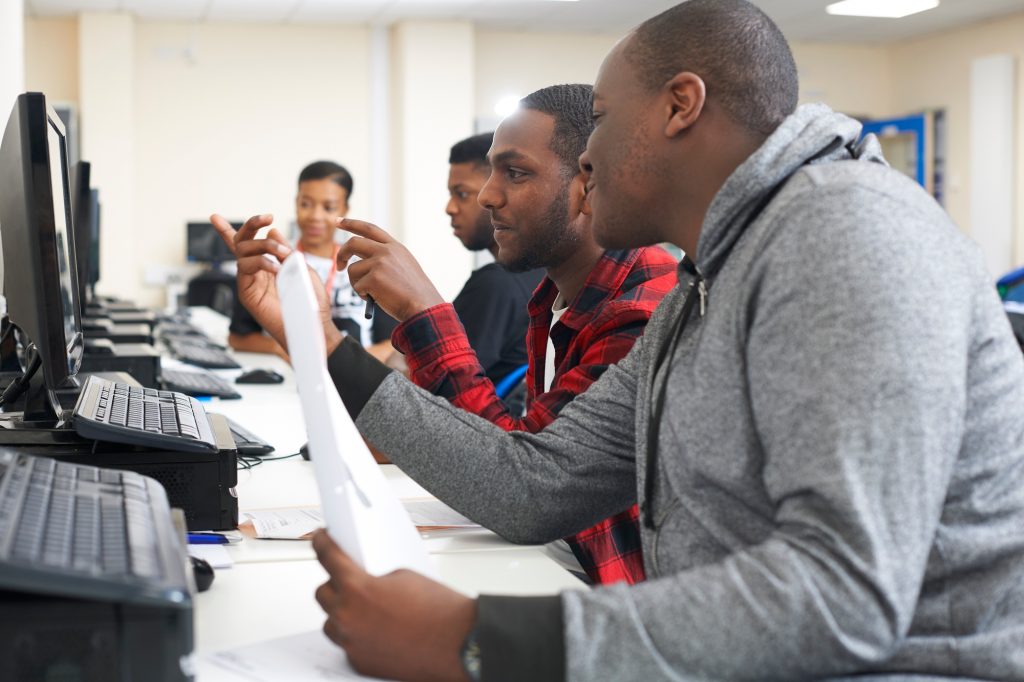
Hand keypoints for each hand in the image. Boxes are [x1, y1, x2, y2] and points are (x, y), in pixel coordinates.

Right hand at [211, 214, 343, 355]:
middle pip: (241, 242)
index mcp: (265, 265)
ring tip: (283, 254)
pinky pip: (245, 268)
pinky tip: (277, 269)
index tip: (215, 217)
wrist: (313, 322)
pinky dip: (262, 263)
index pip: (244, 245)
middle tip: (268, 217)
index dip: (227, 231)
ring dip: (265, 246)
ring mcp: (248, 282)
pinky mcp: (246, 293)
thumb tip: (271, 231)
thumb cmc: (310, 299)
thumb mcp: (300, 267)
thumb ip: (285, 251)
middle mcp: (253, 272)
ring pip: (243, 251)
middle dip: (251, 225)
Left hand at [312, 530, 473, 681]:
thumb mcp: (403, 575)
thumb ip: (375, 575)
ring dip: (342, 612)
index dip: (321, 543)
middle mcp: (348, 617)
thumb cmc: (438, 611)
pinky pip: (347, 644)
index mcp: (357, 588)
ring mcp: (352, 643)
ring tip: (364, 608)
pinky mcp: (360, 663)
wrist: (458, 642)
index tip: (319, 539)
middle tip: (348, 578)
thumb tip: (365, 579)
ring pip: (331, 622)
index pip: (328, 557)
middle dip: (335, 583)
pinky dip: (357, 636)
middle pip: (322, 593)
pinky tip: (375, 629)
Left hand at [336, 218, 444, 321]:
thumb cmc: (414, 294)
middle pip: (353, 243)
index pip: (369, 229)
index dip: (352, 223)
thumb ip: (386, 259)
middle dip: (342, 254)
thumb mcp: (404, 267)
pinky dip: (363, 295)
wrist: (423, 307)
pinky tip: (378, 299)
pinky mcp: (374, 278)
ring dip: (356, 284)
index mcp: (395, 247)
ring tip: (372, 293)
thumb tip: (360, 261)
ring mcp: (380, 263)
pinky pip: (357, 286)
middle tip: (340, 266)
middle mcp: (387, 251)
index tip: (338, 221)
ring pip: (353, 269)